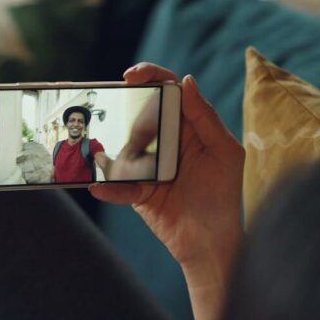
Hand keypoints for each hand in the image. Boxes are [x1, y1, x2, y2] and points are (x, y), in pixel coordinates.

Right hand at [89, 63, 244, 272]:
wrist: (212, 243)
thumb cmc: (224, 196)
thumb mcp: (224, 152)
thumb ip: (206, 117)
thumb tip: (185, 81)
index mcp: (189, 127)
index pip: (168, 91)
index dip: (150, 76)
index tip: (132, 76)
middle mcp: (166, 142)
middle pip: (139, 112)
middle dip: (122, 104)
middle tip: (111, 102)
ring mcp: (149, 166)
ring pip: (122, 146)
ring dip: (108, 143)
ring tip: (95, 143)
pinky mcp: (137, 192)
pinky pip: (119, 185)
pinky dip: (109, 187)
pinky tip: (100, 187)